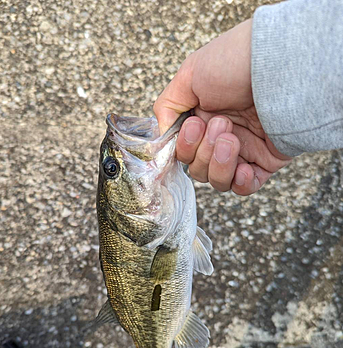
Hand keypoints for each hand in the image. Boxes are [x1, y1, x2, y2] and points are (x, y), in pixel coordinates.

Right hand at [153, 19, 291, 195]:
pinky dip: (240, 183)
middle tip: (222, 124)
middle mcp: (221, 136)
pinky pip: (246, 188)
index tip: (194, 126)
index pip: (183, 152)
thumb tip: (162, 136)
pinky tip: (242, 168)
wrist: (281, 65)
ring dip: (219, 165)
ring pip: (219, 181)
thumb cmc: (235, 62)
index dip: (185, 147)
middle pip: (198, 169)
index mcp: (202, 118)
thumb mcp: (189, 75)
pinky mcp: (266, 161)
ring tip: (232, 139)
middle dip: (204, 151)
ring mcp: (244, 150)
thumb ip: (167, 107)